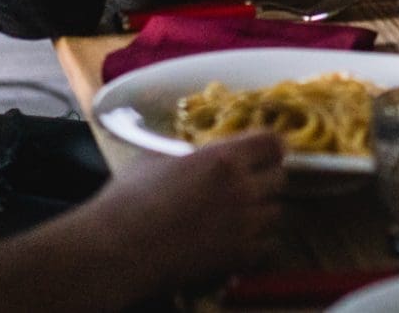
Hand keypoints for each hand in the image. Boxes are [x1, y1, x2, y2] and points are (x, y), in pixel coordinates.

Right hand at [108, 131, 285, 283]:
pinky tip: (236, 240)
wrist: (118, 247)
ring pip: (275, 211)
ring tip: (240, 213)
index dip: (271, 146)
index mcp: (224, 157)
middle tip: (249, 183)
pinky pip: (266, 244)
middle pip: (280, 177)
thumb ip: (185, 153)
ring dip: (262, 210)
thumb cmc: (130, 198)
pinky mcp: (238, 255)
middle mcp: (242, 187)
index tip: (265, 151)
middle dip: (267, 177)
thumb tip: (191, 152)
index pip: (272, 142)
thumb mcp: (156, 158)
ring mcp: (244, 223)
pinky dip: (257, 241)